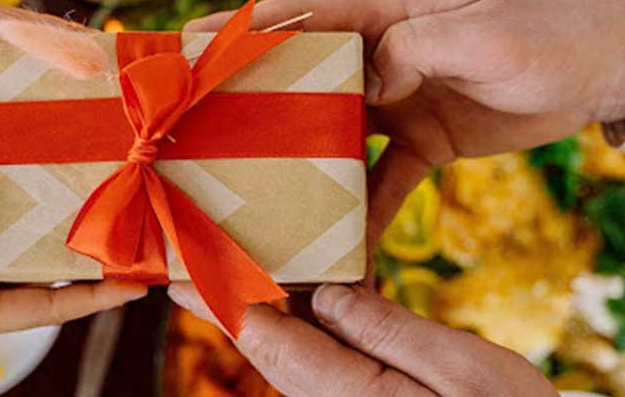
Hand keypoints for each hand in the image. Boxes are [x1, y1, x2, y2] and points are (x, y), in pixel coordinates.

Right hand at [0, 207, 146, 396]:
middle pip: (48, 280)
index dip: (100, 294)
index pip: (56, 304)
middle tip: (127, 225)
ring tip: (85, 202)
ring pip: (18, 260)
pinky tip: (10, 199)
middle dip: (87, 260)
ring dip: (50, 239)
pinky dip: (3, 227)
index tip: (140, 281)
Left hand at [168, 283, 555, 396]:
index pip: (268, 339)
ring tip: (236, 259)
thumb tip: (328, 293)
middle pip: (266, 341)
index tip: (181, 278)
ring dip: (260, 304)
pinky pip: (316, 351)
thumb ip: (387, 329)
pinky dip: (299, 316)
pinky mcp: (357, 393)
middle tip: (194, 257)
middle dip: (228, 298)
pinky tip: (304, 285)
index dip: (222, 302)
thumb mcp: (458, 367)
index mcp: (350, 390)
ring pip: (287, 344)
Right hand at [186, 0, 624, 262]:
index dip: (254, 27)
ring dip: (303, 159)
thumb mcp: (483, 34)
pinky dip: (362, 208)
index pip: (311, 15)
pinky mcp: (425, 142)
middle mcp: (387, 58)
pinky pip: (382, 178)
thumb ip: (416, 48)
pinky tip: (343, 240)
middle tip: (209, 119)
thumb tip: (366, 84)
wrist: (601, 75)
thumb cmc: (548, 37)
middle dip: (261, 95)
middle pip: (310, 76)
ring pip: (337, 132)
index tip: (200, 37)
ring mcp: (403, 101)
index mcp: (393, 16)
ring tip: (261, 189)